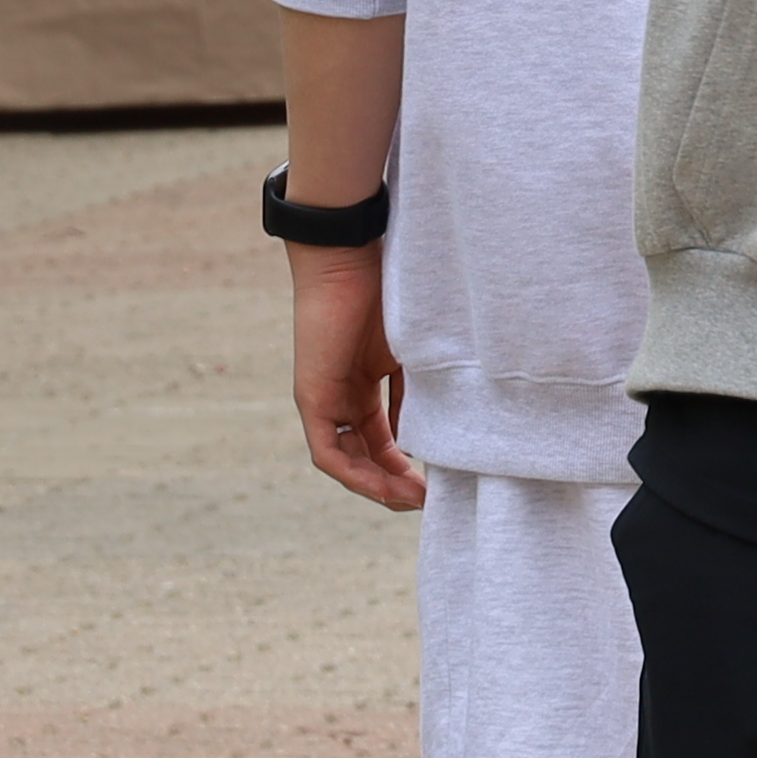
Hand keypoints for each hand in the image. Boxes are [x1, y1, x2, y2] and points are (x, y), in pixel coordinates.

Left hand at [293, 240, 423, 513]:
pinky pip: (328, 452)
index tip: (440, 481)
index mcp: (365, 383)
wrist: (350, 256)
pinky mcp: (312, 398)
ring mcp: (324, 399)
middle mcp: (342, 396)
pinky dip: (355, 474)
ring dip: (378, 486)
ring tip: (412, 501)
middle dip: (397, 484)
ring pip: (347, 462)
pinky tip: (385, 486)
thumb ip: (421, 389)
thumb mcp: (413, 350)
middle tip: (430, 502)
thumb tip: (444, 431)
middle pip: (366, 456)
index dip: (410, 466)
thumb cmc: (386, 288)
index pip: (384, 439)